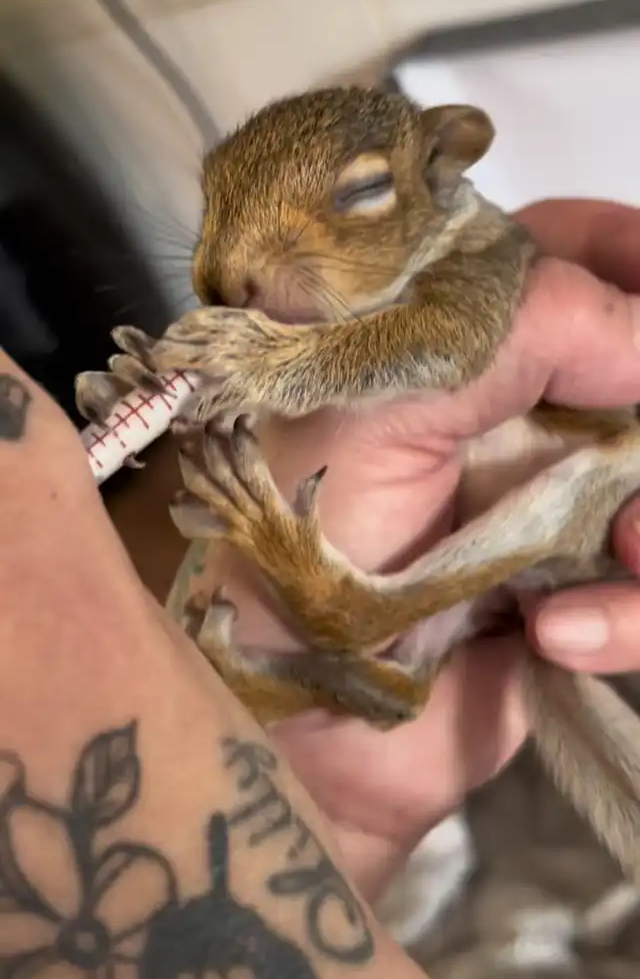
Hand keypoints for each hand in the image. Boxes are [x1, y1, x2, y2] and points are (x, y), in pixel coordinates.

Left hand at [216, 198, 639, 902]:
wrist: (286, 726)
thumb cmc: (293, 545)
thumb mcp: (379, 406)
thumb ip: (523, 327)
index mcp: (457, 345)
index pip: (574, 253)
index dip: (630, 261)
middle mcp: (519, 412)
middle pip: (637, 375)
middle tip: (632, 461)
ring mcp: (559, 505)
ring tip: (619, 551)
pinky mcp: (583, 596)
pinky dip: (630, 617)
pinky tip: (555, 635)